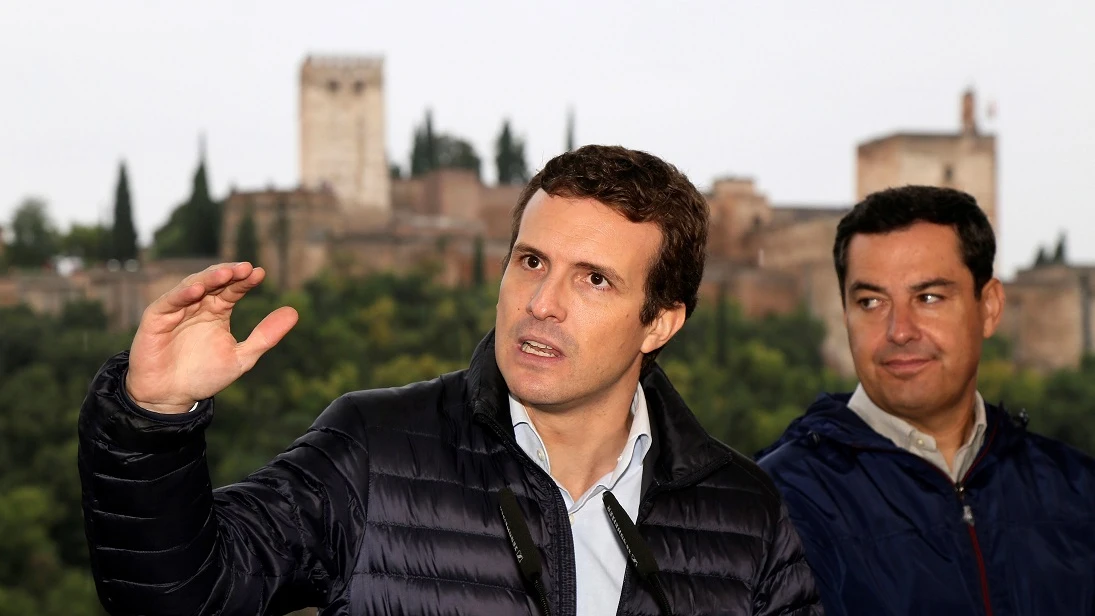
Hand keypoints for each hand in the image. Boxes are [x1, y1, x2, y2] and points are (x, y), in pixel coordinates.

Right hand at [124, 262, 298, 413]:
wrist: (171, 397)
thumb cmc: (203, 375)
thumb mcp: (241, 357)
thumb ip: (265, 336)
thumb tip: (294, 312)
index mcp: (218, 311)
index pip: (233, 289)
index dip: (245, 281)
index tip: (261, 273)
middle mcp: (198, 305)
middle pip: (215, 282)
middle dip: (230, 273)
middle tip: (246, 268)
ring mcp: (177, 309)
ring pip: (193, 285)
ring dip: (209, 278)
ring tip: (227, 272)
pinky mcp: (156, 318)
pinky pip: (169, 302)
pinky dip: (182, 294)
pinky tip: (198, 290)